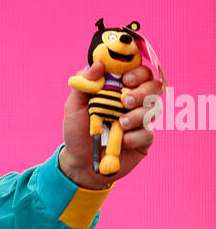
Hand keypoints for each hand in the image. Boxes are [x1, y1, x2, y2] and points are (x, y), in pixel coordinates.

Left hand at [59, 61, 163, 188]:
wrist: (80, 162)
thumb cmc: (77, 131)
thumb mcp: (74, 106)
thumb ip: (83, 84)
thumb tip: (96, 65)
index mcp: (118, 89)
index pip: (138, 71)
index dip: (138, 71)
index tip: (126, 79)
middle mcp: (133, 101)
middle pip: (153, 86)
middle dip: (142, 92)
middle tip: (124, 101)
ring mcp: (140, 120)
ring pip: (154, 108)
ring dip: (138, 115)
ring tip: (120, 124)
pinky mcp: (143, 140)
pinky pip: (148, 133)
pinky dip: (135, 136)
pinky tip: (123, 141)